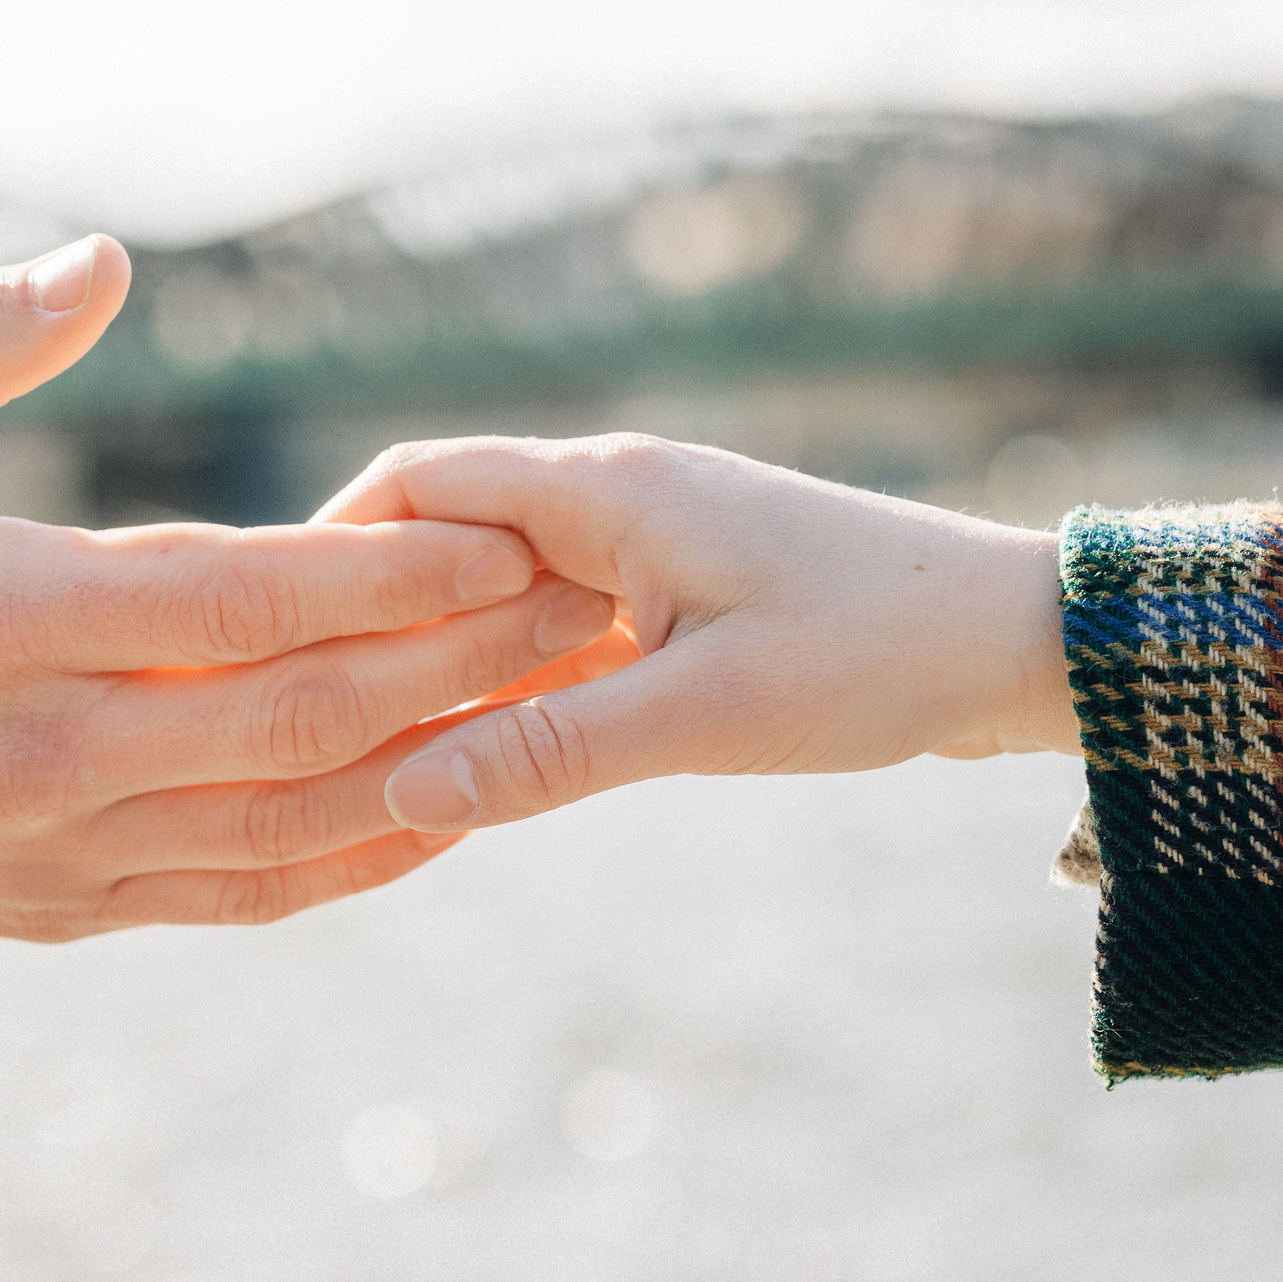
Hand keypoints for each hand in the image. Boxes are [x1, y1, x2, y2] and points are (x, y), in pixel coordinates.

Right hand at [0, 238, 616, 937]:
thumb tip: (106, 264)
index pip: (238, 600)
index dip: (386, 573)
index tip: (501, 533)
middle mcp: (43, 752)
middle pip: (299, 715)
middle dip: (456, 660)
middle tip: (572, 604)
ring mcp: (65, 849)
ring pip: (298, 820)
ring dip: (443, 760)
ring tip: (553, 697)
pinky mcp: (79, 907)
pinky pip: (257, 892)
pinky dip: (369, 853)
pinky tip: (459, 802)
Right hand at [312, 434, 1077, 832]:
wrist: (1020, 643)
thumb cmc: (874, 659)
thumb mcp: (702, 716)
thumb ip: (548, 751)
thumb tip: (404, 794)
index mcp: (604, 490)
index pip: (413, 486)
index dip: (325, 556)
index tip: (262, 645)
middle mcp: (616, 495)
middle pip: (445, 535)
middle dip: (371, 618)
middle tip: (298, 710)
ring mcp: (652, 541)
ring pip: (503, 587)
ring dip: (445, 656)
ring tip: (372, 742)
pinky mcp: (687, 591)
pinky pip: (564, 622)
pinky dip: (516, 677)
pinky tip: (489, 750)